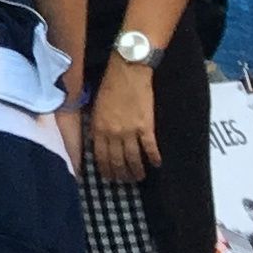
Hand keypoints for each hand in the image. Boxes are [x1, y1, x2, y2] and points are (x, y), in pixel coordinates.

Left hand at [86, 56, 160, 182]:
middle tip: (125, 181)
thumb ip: (97, 125)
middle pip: (117, 161)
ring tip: (140, 177)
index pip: (101, 156)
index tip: (109, 177)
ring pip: (133, 158)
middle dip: (121, 174)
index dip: (105, 169)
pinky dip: (154, 158)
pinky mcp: (146, 126)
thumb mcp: (96, 107)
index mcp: (98, 128)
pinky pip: (150, 148)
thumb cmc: (109, 85)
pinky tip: (156, 164)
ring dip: (137, 170)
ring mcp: (130, 131)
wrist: (128, 71)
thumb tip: (99, 142)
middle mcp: (113, 133)